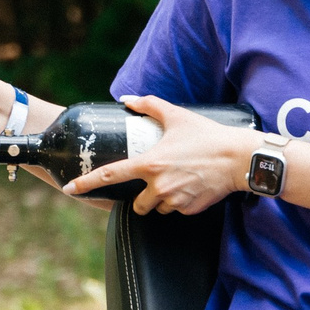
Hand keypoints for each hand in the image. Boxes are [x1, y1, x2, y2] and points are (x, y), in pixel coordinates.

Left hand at [64, 96, 251, 214]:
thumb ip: (150, 106)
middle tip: (156, 181)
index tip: (70, 189)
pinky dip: (179, 202)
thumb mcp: (178, 116)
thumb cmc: (209, 136)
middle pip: (137, 204)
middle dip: (142, 197)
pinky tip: (192, 186)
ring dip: (161, 200)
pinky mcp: (190, 209)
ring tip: (178, 181)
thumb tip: (128, 100)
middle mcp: (159, 186)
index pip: (110, 176)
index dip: (86, 183)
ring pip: (157, 208)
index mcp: (150, 164)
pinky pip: (176, 210)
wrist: (240, 159)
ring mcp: (174, 200)